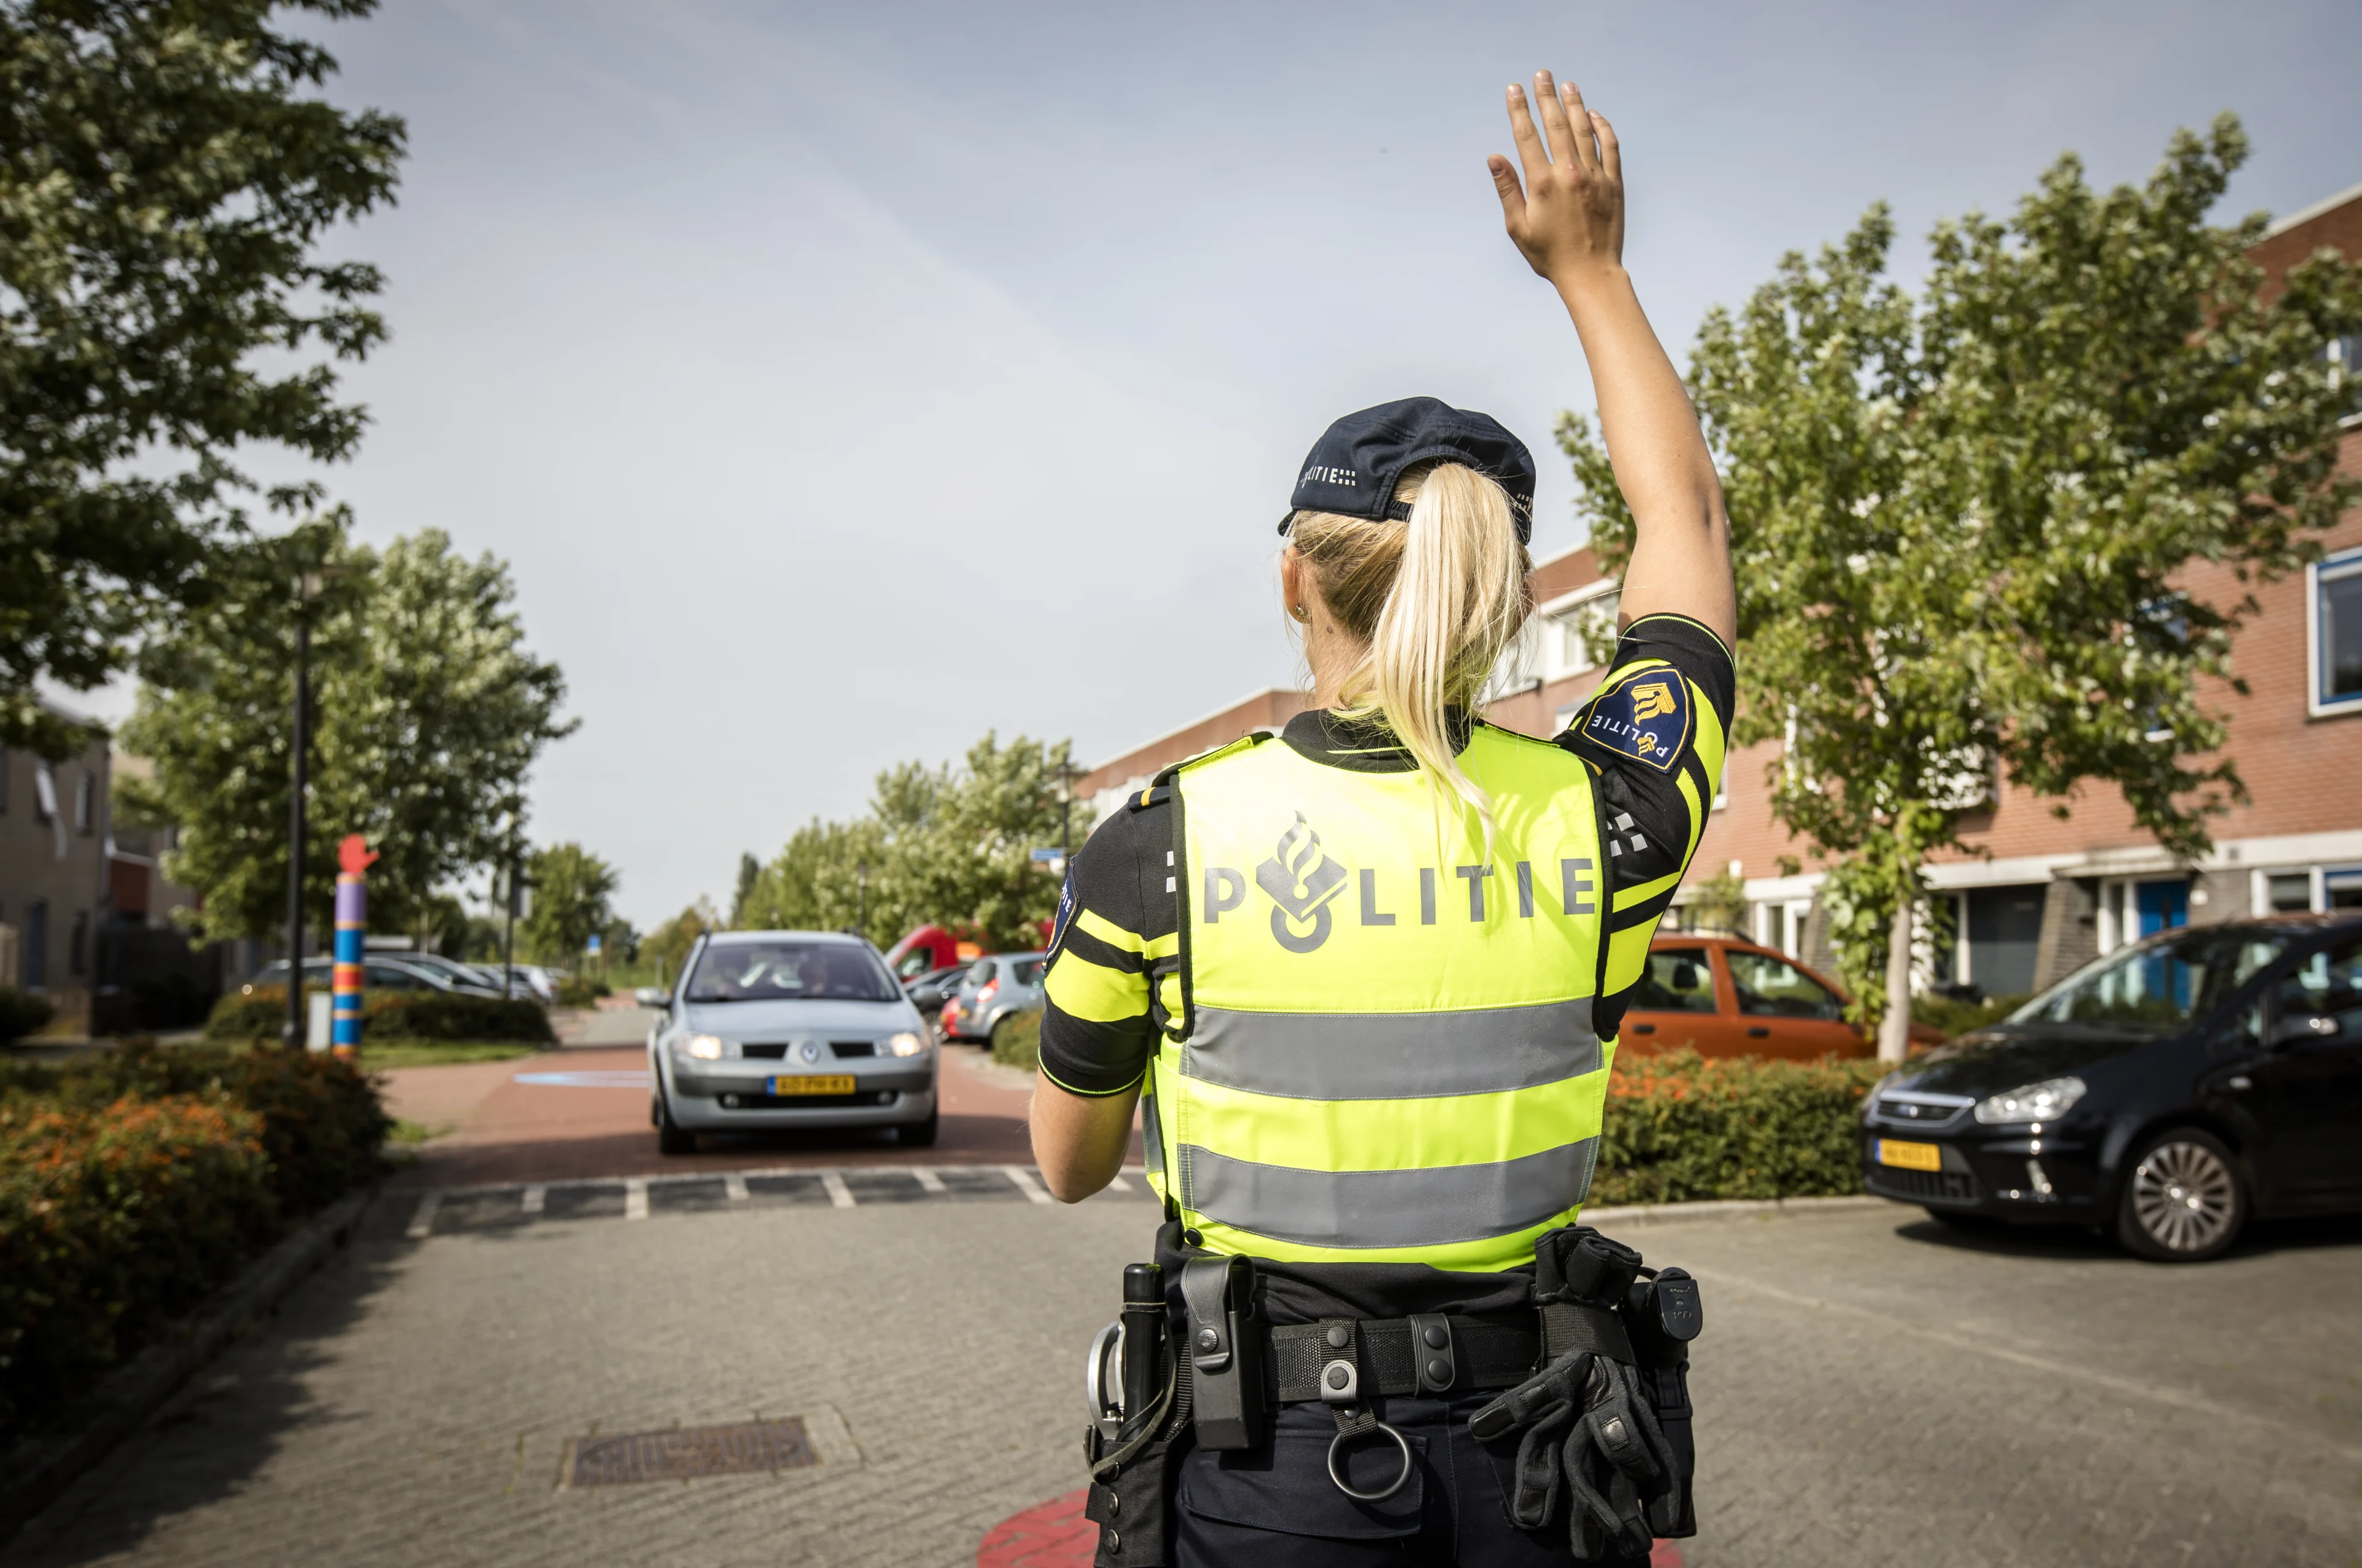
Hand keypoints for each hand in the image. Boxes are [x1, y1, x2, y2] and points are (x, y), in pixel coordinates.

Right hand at [1490, 71, 1622, 288]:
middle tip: (1542, 74)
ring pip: (1584, 129)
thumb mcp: (1518, 227)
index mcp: (1541, 185)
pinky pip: (1609, 145)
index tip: (1514, 89)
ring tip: (1567, 85)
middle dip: (1546, 97)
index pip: (1527, 136)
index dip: (1519, 110)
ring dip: (1574, 104)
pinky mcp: (1613, 183)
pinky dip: (1602, 127)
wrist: (1591, 274)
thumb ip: (1507, 189)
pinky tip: (1593, 115)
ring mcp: (1594, 176)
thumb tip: (1494, 157)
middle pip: (1556, 124)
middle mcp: (1568, 174)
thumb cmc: (1549, 256)